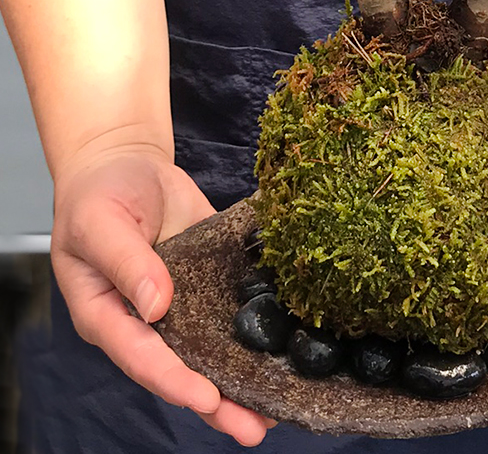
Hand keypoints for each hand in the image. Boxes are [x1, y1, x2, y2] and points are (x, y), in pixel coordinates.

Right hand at [51, 145, 276, 446]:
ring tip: (279, 407)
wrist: (125, 162)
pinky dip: (256, 330)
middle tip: (254, 427)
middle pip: (180, 369)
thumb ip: (127, 262)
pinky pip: (231, 311)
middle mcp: (145, 321)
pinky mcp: (207, 283)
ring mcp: (179, 304)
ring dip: (241, 377)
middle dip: (217, 401)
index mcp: (107, 315)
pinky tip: (286, 347)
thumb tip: (157, 305)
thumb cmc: (98, 194)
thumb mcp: (100, 222)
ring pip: (210, 350)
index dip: (173, 380)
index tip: (206, 396)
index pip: (141, 357)